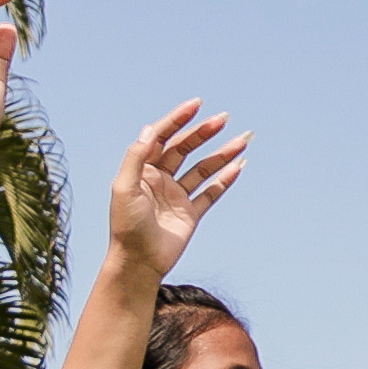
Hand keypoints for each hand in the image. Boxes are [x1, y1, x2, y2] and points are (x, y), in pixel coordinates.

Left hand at [95, 98, 243, 282]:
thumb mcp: (124, 188)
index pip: (162, 137)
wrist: (138, 262)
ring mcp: (177, 195)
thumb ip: (137, 157)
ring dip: (223, 154)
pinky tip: (239, 167)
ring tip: (243, 141)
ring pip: (203, 168)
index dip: (178, 119)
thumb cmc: (126, 226)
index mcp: (143, 170)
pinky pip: (211, 192)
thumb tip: (151, 129)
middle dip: (204, 133)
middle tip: (224, 119)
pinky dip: (225, 180)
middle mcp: (160, 179)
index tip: (197, 106)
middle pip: (185, 148)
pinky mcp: (191, 213)